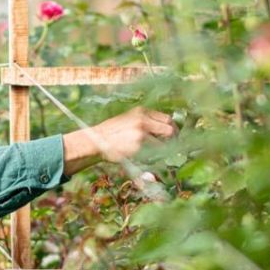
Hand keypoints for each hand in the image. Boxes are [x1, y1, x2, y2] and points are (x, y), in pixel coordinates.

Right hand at [62, 107, 178, 174]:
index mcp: (141, 112)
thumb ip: (145, 122)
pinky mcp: (139, 145)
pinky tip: (149, 157)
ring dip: (164, 149)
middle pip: (169, 129)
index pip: (167, 118)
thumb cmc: (111, 133)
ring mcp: (142, 132)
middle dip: (173, 138)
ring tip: (158, 153)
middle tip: (172, 146)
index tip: (173, 135)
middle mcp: (143, 119)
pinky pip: (155, 151)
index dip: (172, 128)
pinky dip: (155, 156)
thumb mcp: (128, 120)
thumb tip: (162, 129)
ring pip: (164, 141)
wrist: (96, 140)